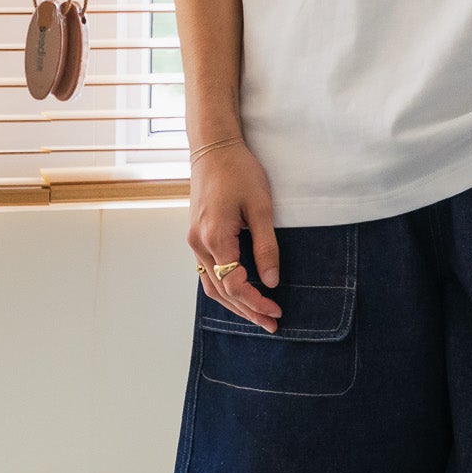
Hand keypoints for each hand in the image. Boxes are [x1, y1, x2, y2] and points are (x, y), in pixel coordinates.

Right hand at [187, 138, 282, 330]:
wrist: (213, 148)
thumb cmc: (240, 171)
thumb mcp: (261, 207)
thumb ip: (266, 246)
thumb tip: (271, 281)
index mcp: (215, 238)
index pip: (233, 285)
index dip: (256, 301)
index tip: (277, 309)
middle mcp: (198, 244)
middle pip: (220, 291)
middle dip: (247, 311)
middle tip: (272, 324)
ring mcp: (194, 240)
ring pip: (210, 284)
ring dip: (233, 303)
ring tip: (257, 316)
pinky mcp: (196, 235)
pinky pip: (206, 271)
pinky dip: (222, 287)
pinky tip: (238, 293)